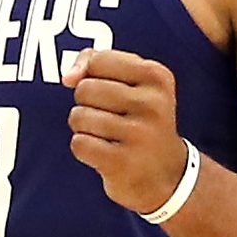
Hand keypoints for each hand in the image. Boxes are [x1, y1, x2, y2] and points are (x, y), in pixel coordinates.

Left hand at [62, 49, 187, 213]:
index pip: (99, 60)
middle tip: (109, 118)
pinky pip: (79, 143)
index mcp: (157, 77)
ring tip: (107, 136)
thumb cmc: (141, 121)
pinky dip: (83, 149)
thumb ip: (95, 62)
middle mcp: (152, 104)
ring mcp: (139, 134)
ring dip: (83, 128)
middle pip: (85, 89)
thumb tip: (68, 77)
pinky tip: (104, 154)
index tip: (107, 91)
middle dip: (86, 104)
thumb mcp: (133, 83)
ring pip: (78, 116)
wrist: (168, 176)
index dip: (92, 76)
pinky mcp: (123, 162)